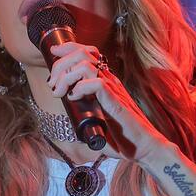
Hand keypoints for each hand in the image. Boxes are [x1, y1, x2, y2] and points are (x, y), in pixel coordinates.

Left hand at [46, 41, 171, 162]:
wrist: (143, 147)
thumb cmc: (123, 137)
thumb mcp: (97, 121)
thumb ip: (84, 115)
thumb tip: (68, 120)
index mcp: (106, 81)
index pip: (88, 53)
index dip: (69, 48)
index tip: (53, 52)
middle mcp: (110, 81)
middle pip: (83, 54)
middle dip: (61, 63)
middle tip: (52, 82)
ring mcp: (113, 89)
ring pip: (86, 65)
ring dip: (66, 75)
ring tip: (58, 91)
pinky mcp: (116, 101)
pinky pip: (96, 83)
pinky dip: (79, 88)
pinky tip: (73, 98)